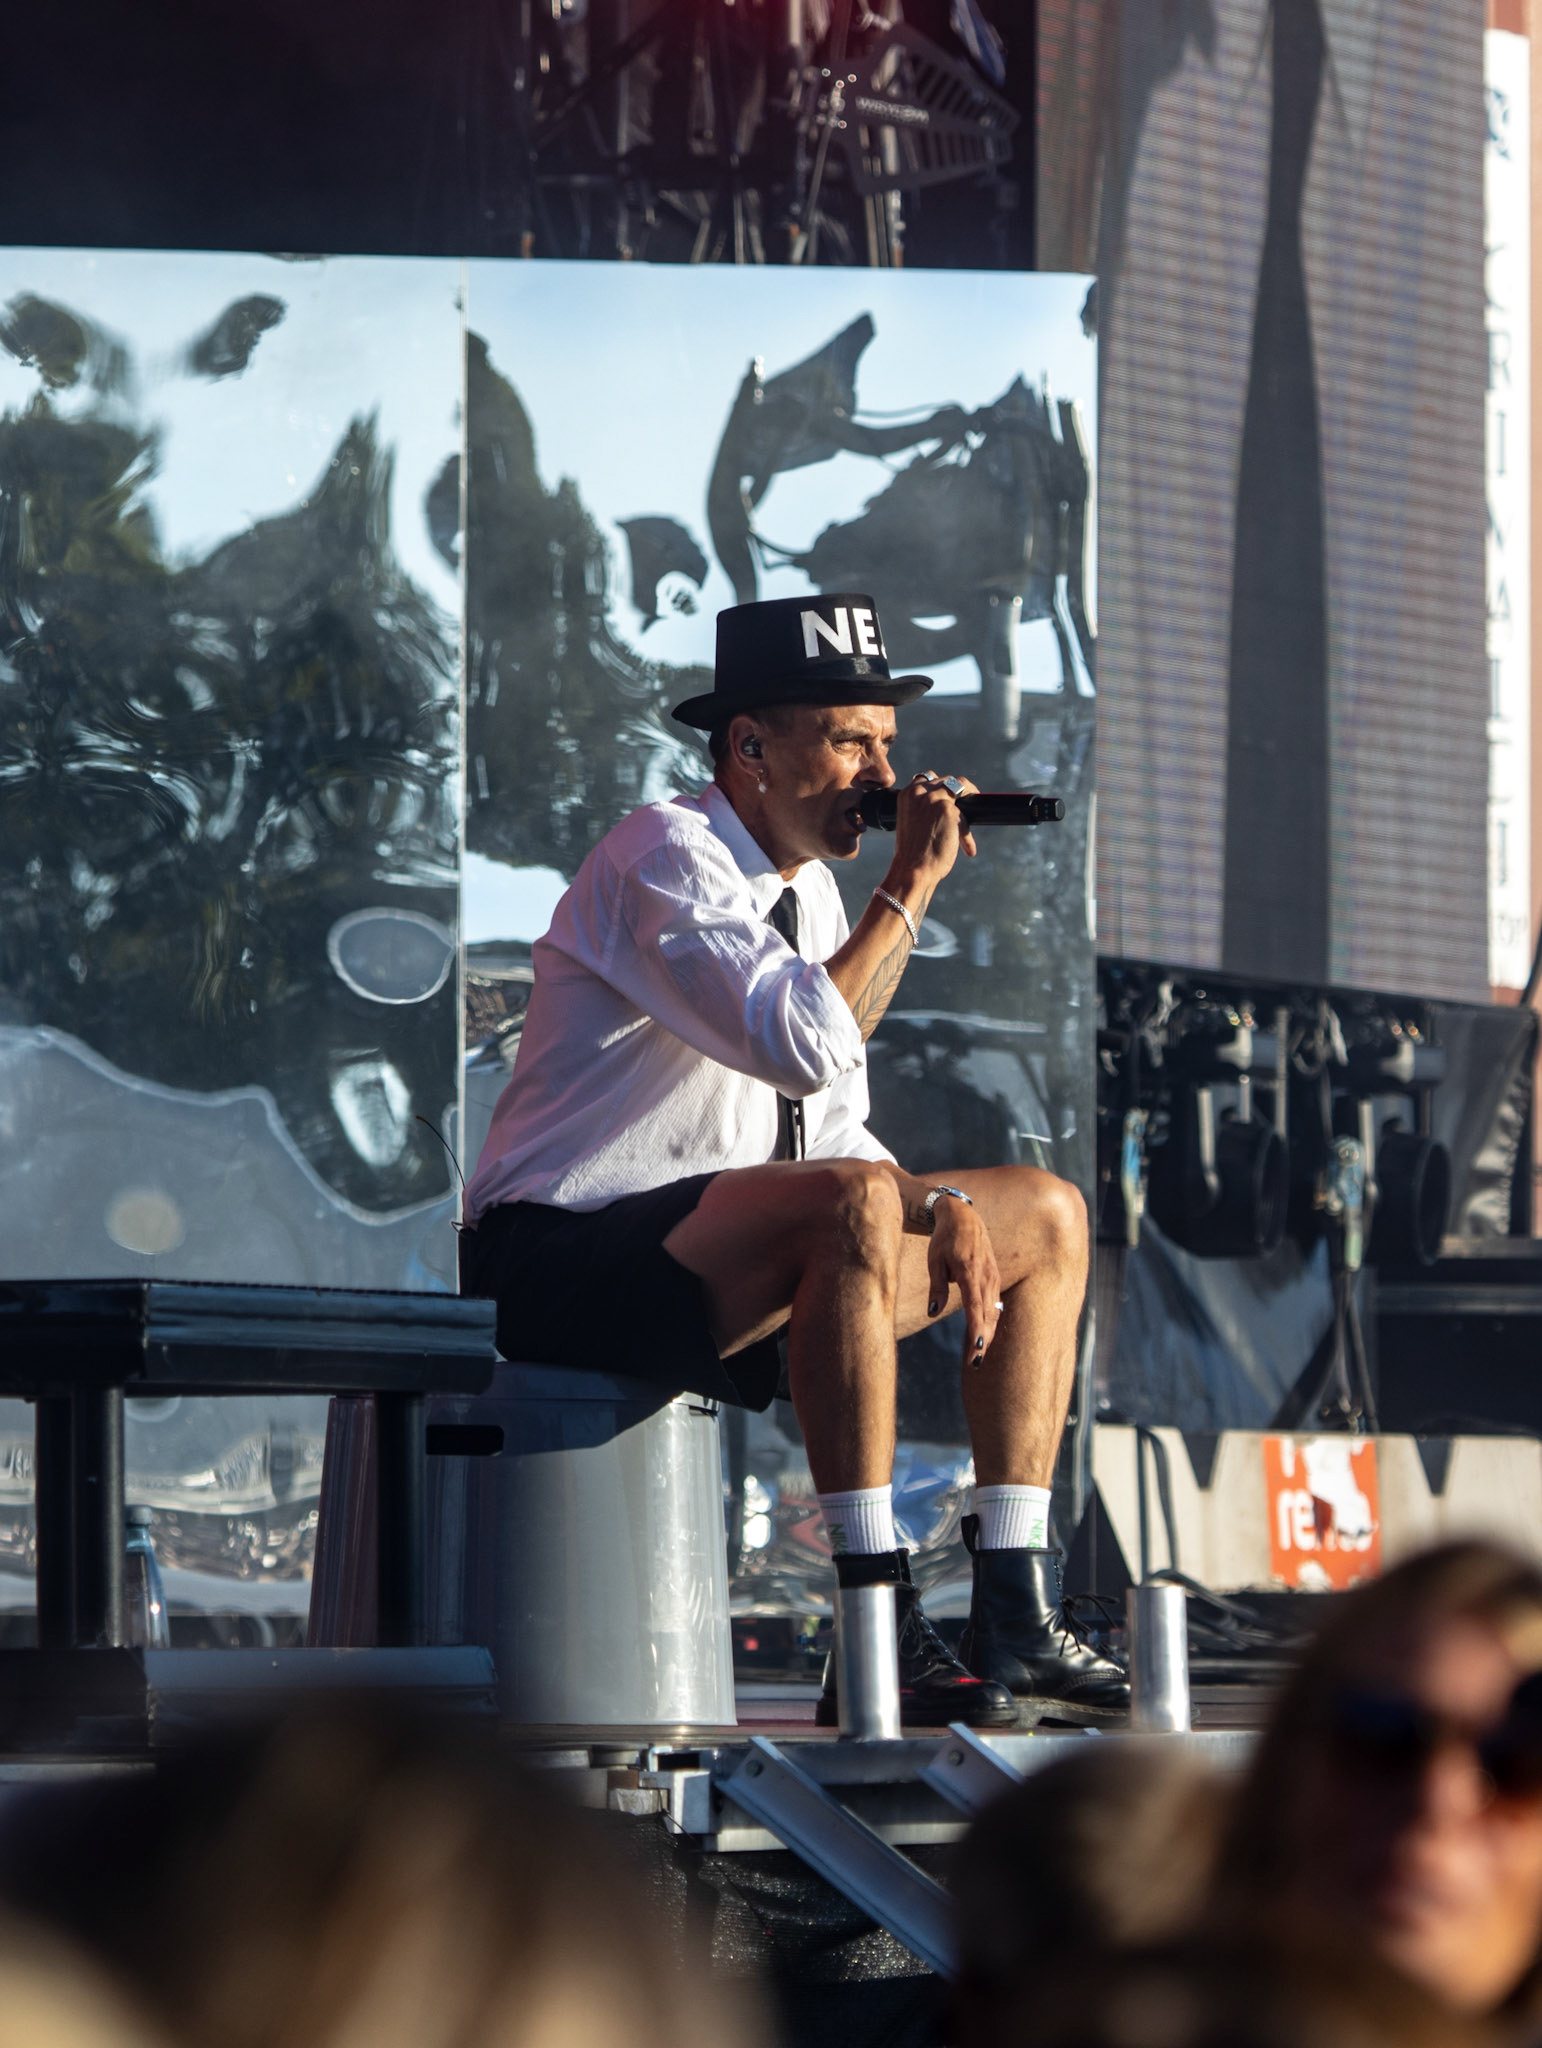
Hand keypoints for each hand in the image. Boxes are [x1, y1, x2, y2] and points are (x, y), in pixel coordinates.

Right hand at [887, 772, 977, 894]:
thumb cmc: (912, 854)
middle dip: (959, 793)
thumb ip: (924, 809)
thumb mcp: (912, 823)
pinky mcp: (949, 810)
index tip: (950, 799)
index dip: (941, 788)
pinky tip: (968, 850)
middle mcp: (919, 792)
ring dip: (968, 801)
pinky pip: (966, 817)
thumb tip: (947, 806)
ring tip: (970, 819)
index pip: (927, 778)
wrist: (912, 870)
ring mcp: (934, 798)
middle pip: (947, 780)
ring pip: (961, 788)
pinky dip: (967, 835)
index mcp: (906, 795)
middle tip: (966, 807)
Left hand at [925, 1196, 1002, 1367]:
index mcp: (970, 1271)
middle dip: (982, 1339)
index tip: (976, 1346)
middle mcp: (986, 1276)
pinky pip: (994, 1304)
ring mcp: (993, 1277)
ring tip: (978, 1356)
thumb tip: (933, 1312)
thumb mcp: (934, 1260)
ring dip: (987, 1334)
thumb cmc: (944, 1238)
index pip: (975, 1305)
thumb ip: (937, 1286)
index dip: (976, 1328)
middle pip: (987, 1314)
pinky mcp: (994, 1278)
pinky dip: (990, 1322)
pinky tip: (984, 1337)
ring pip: (993, 1311)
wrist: (963, 1216)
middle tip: (974, 1362)